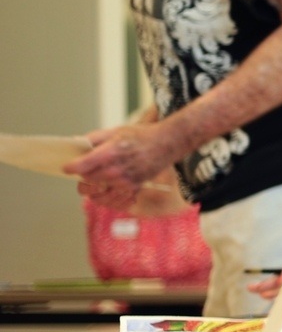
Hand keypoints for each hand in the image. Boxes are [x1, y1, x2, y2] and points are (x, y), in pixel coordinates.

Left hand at [64, 123, 181, 202]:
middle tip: (81, 174)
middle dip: (81, 178)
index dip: (70, 167)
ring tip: (90, 186)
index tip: (66, 168)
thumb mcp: (115, 131)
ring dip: (92, 191)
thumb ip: (94, 138)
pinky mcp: (134, 188)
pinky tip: (104, 193)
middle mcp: (117, 170)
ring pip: (99, 194)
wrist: (166, 144)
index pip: (82, 166)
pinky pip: (115, 200)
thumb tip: (75, 143)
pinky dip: (107, 199)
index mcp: (110, 153)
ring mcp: (126, 182)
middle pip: (88, 181)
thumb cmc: (140, 136)